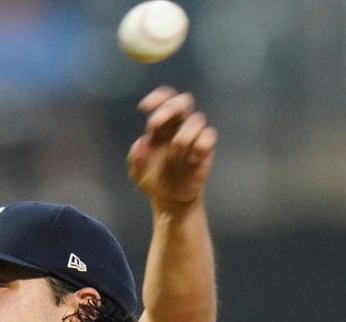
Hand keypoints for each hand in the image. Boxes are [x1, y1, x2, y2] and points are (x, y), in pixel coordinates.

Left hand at [128, 87, 217, 210]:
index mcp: (161, 126)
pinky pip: (209, 135)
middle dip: (170, 108)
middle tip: (155, 124)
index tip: (144, 108)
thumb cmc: (154, 181)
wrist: (171, 199)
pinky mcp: (206, 149)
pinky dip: (201, 144)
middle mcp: (178, 126)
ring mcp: (194, 136)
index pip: (164, 99)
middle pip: (184, 101)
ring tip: (175, 154)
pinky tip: (192, 159)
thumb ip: (136, 158)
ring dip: (183, 135)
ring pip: (197, 118)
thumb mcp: (137, 173)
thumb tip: (142, 143)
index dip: (157, 98)